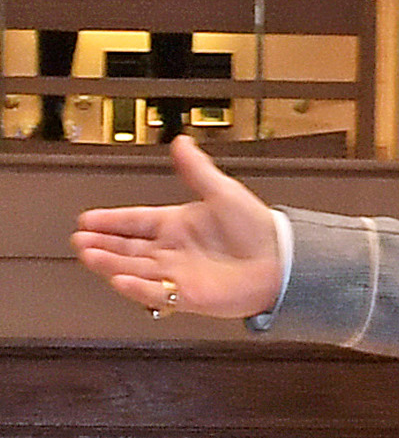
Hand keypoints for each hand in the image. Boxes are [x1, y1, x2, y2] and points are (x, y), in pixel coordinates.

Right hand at [70, 136, 285, 322]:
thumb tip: (182, 141)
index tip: (86, 219)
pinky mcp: (189, 296)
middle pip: (128, 248)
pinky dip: (138, 288)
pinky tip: (119, 279)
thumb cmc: (256, 228)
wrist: (280, 260)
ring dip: (111, 263)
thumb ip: (197, 170)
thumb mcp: (223, 192)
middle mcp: (172, 251)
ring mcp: (178, 274)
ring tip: (88, 255)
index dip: (110, 221)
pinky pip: (157, 293)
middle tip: (79, 240)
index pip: (135, 222)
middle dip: (102, 244)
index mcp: (176, 225)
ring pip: (135, 269)